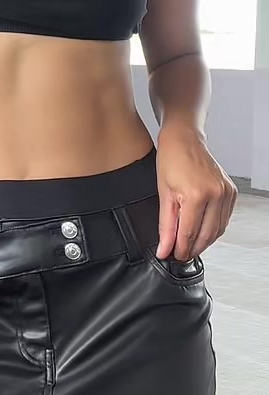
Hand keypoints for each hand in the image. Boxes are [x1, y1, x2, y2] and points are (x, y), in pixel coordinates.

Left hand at [156, 125, 236, 260]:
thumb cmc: (171, 160)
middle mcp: (216, 194)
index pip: (189, 233)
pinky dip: (213, 228)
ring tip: (190, 244)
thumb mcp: (164, 194)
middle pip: (206, 235)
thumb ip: (166, 225)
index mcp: (197, 194)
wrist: (184, 139)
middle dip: (193, 248)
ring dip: (204, 241)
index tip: (173, 255)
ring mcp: (226, 192)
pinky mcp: (231, 191)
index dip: (180, 249)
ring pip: (218, 230)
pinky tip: (202, 229)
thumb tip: (164, 248)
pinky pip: (224, 218)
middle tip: (181, 253)